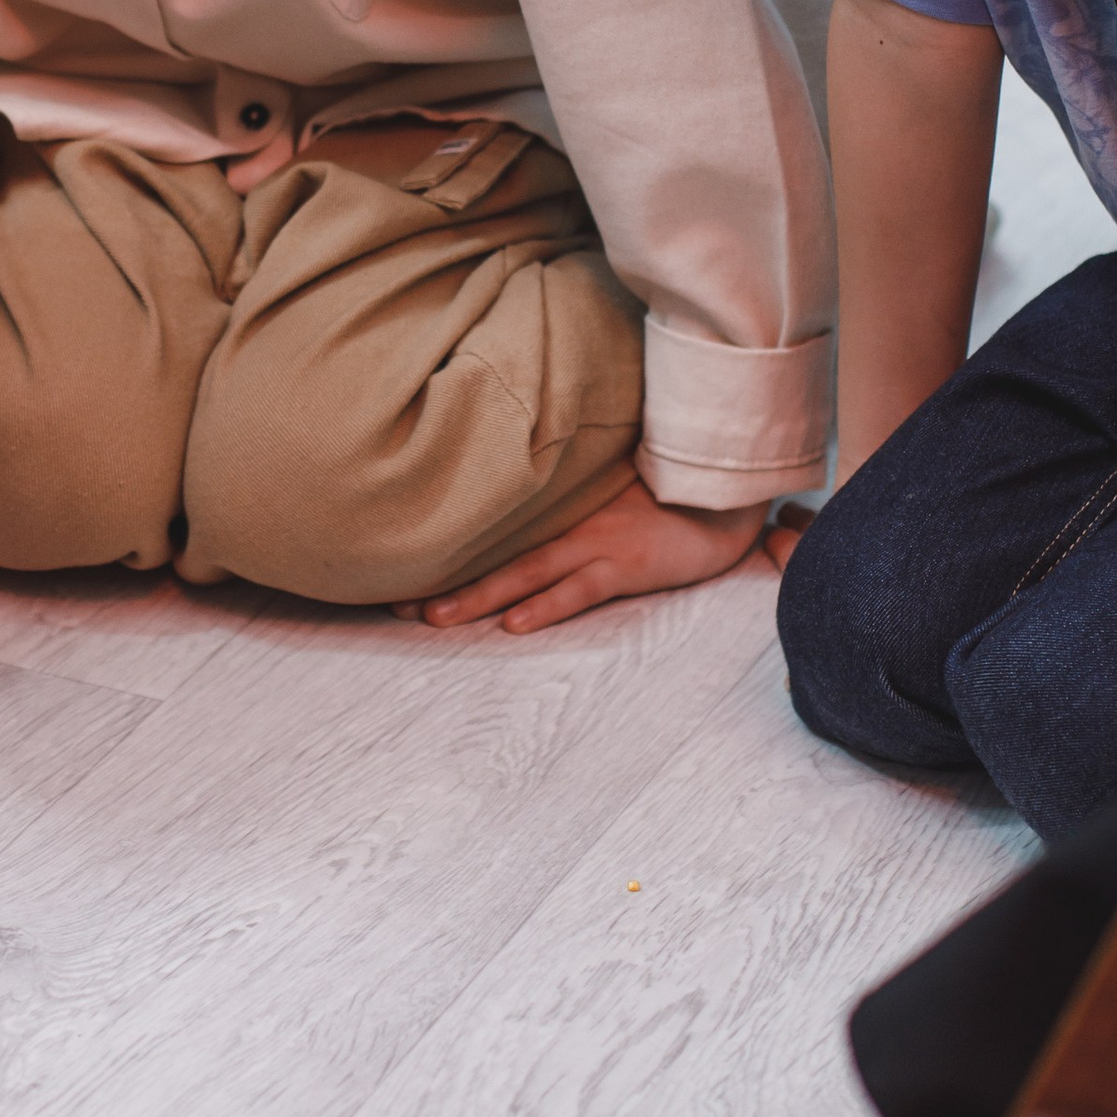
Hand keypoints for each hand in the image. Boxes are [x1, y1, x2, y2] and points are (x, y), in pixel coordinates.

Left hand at [394, 471, 771, 635]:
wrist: (723, 492)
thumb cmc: (665, 494)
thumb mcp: (606, 493)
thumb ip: (566, 504)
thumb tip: (517, 516)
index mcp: (559, 512)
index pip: (492, 536)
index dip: (446, 556)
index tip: (398, 573)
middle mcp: (568, 526)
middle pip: (494, 556)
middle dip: (444, 582)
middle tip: (394, 604)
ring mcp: (596, 544)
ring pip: (524, 574)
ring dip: (478, 597)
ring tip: (434, 617)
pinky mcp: (627, 565)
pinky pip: (580, 589)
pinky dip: (546, 606)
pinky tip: (514, 623)